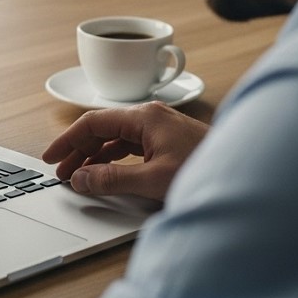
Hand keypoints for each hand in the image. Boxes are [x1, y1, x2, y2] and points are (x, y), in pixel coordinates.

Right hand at [42, 101, 207, 200]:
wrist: (246, 175)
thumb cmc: (206, 172)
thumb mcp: (153, 180)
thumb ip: (112, 179)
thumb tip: (81, 178)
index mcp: (145, 117)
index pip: (94, 122)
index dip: (68, 140)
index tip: (51, 157)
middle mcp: (152, 118)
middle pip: (103, 128)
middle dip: (79, 150)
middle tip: (62, 172)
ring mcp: (161, 129)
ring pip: (117, 138)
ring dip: (95, 156)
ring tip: (80, 176)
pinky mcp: (169, 143)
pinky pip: (131, 146)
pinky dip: (113, 159)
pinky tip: (107, 173)